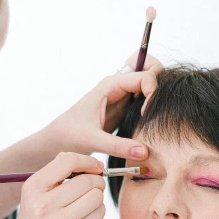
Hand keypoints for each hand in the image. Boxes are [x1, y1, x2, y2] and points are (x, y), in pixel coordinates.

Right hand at [3, 152, 105, 218]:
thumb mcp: (34, 197)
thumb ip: (57, 178)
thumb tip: (93, 166)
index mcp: (33, 187)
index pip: (67, 160)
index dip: (87, 161)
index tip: (95, 166)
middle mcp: (44, 203)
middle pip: (88, 180)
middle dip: (96, 182)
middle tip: (92, 188)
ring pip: (96, 196)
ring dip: (97, 198)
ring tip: (85, 205)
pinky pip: (99, 213)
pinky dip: (97, 212)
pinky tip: (84, 218)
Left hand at [44, 52, 163, 160]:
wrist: (59, 139)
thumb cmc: (70, 135)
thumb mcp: (93, 141)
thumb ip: (118, 146)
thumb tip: (146, 153)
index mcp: (110, 85)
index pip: (144, 75)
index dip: (152, 92)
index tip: (146, 115)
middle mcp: (118, 85)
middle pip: (148, 65)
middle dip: (159, 78)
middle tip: (159, 103)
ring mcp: (122, 94)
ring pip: (148, 78)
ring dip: (157, 90)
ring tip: (155, 112)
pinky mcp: (125, 106)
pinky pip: (146, 94)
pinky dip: (153, 101)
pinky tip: (149, 121)